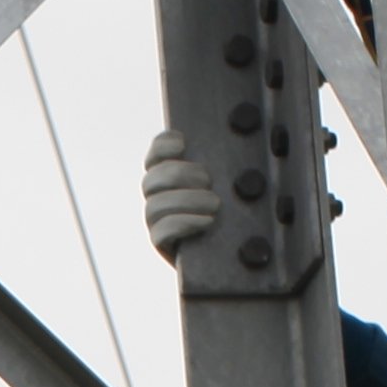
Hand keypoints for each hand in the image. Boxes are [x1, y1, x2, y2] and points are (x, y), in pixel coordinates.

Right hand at [143, 128, 223, 261]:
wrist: (234, 252)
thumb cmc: (234, 213)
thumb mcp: (228, 184)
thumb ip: (222, 165)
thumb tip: (232, 133)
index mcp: (169, 177)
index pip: (155, 155)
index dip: (163, 146)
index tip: (183, 143)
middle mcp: (157, 198)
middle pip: (152, 180)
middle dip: (180, 175)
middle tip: (208, 180)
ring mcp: (156, 223)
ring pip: (155, 206)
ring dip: (186, 201)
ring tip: (215, 204)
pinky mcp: (162, 246)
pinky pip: (160, 233)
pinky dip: (184, 223)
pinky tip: (206, 222)